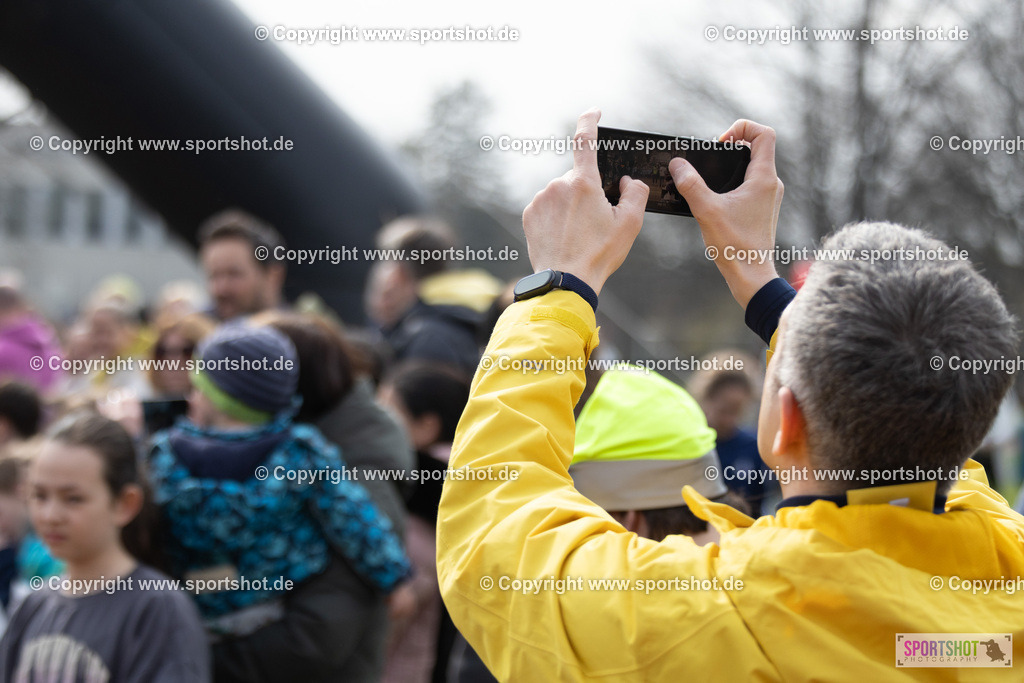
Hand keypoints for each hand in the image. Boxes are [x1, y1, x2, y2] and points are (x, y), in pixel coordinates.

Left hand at [522, 109, 648, 296]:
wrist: (565, 281)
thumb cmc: (599, 254)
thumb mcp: (630, 224)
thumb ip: (634, 194)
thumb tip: (626, 182)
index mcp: (584, 183)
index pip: (585, 141)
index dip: (589, 121)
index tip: (594, 111)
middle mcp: (558, 185)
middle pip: (578, 179)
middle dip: (588, 192)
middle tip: (596, 222)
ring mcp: (540, 199)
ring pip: (562, 194)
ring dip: (571, 206)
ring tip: (578, 235)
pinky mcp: (529, 214)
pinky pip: (547, 207)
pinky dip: (556, 216)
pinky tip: (563, 237)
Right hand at [670, 120, 783, 308]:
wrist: (751, 275)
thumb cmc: (734, 246)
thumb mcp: (706, 211)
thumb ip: (691, 184)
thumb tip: (677, 164)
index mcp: (764, 178)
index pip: (764, 134)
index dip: (742, 128)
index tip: (720, 143)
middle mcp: (771, 184)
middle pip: (758, 148)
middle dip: (732, 146)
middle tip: (711, 158)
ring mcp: (769, 197)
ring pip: (754, 167)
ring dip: (732, 166)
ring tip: (710, 178)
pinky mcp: (763, 209)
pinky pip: (751, 184)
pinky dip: (734, 182)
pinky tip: (716, 198)